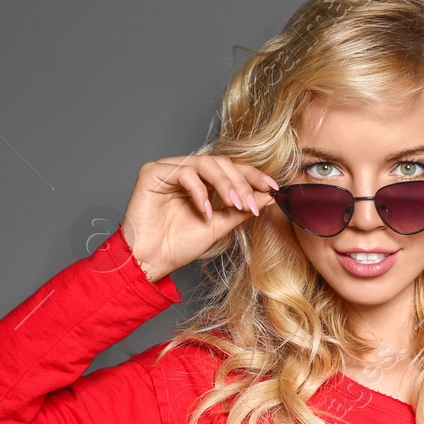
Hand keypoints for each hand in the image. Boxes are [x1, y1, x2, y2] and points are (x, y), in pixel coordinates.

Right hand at [120, 154, 278, 280]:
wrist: (151, 260)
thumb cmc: (178, 245)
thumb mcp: (218, 226)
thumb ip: (240, 210)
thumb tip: (267, 197)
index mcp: (201, 181)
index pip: (231, 169)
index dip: (253, 176)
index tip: (272, 187)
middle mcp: (185, 171)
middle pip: (221, 163)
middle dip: (241, 183)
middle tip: (251, 203)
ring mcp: (169, 169)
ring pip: (206, 163)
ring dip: (225, 184)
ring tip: (233, 205)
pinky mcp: (153, 172)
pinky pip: (184, 173)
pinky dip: (200, 192)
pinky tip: (205, 211)